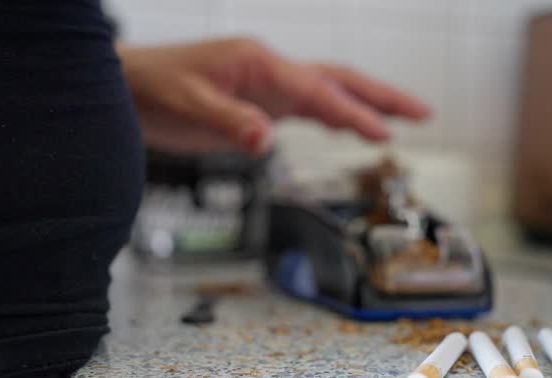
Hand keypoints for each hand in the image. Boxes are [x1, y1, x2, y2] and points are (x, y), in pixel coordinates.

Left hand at [117, 38, 430, 154]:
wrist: (128, 87)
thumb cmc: (153, 89)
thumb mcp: (187, 107)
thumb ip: (229, 123)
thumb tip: (267, 141)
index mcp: (258, 63)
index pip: (317, 90)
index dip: (352, 113)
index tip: (383, 134)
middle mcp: (270, 70)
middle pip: (337, 79)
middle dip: (381, 96)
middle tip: (423, 111)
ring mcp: (268, 85)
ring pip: (328, 92)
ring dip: (365, 106)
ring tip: (403, 120)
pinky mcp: (261, 103)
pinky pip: (308, 107)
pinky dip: (336, 116)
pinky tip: (350, 127)